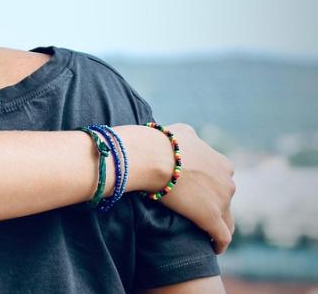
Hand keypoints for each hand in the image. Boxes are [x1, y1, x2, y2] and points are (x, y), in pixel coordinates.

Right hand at [155, 123, 235, 253]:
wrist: (154, 157)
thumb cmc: (162, 143)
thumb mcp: (181, 132)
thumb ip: (190, 139)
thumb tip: (186, 140)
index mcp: (222, 163)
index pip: (222, 179)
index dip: (211, 186)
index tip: (200, 193)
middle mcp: (227, 181)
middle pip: (225, 199)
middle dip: (214, 204)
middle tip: (198, 212)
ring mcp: (221, 201)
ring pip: (227, 219)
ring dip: (218, 225)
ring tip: (208, 235)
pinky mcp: (211, 218)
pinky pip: (222, 236)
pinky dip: (219, 243)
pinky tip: (214, 248)